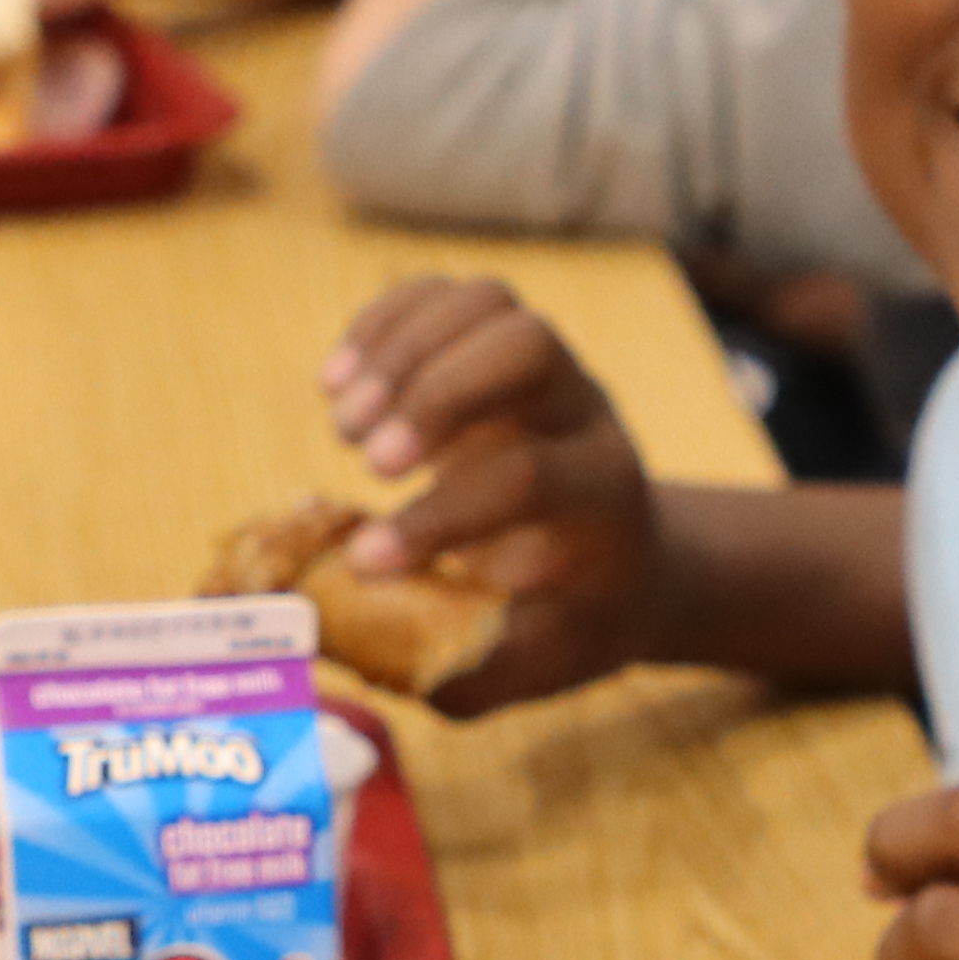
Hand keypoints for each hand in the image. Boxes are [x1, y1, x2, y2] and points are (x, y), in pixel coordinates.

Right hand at [321, 275, 667, 705]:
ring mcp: (549, 368)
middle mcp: (587, 415)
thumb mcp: (525, 664)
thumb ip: (445, 664)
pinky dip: (382, 322)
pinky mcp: (501, 344)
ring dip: (398, 351)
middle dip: (433, 394)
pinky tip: (335, 383)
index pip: (528, 477)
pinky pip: (447, 295)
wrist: (624, 564)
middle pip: (527, 346)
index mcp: (605, 498)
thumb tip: (334, 639)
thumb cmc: (565, 622)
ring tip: (341, 425)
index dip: (439, 514)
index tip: (365, 562)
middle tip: (366, 463)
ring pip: (488, 303)